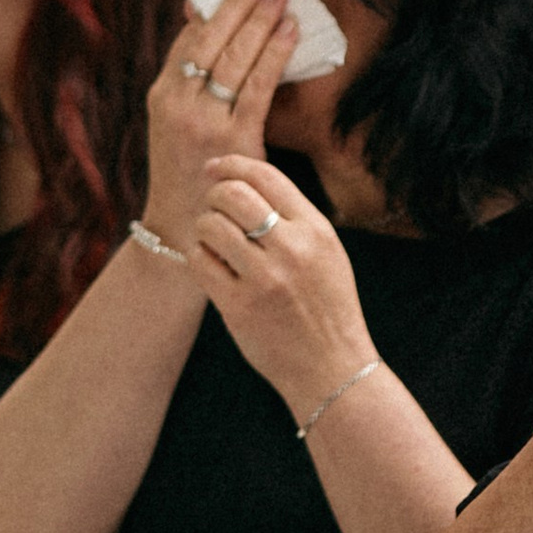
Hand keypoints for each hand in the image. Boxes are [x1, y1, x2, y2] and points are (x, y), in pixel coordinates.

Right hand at [140, 0, 295, 252]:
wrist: (182, 233)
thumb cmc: (185, 175)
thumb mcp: (172, 125)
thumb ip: (189, 84)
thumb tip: (216, 34)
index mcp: (161, 94)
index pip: (190, 36)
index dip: (217, 3)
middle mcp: (177, 102)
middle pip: (214, 38)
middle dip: (242, 1)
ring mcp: (204, 121)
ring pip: (237, 56)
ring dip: (262, 19)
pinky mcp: (233, 139)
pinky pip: (259, 86)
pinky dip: (276, 53)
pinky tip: (291, 32)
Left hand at [190, 152, 374, 421]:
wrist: (332, 368)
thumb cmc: (327, 307)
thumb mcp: (327, 253)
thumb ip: (295, 217)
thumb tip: (246, 180)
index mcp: (316, 230)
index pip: (266, 175)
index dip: (233, 163)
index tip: (215, 167)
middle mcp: (291, 249)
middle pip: (233, 194)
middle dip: (214, 194)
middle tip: (213, 207)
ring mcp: (264, 279)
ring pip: (211, 225)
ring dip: (205, 227)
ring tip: (214, 241)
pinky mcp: (239, 307)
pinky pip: (201, 262)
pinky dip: (200, 257)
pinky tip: (211, 266)